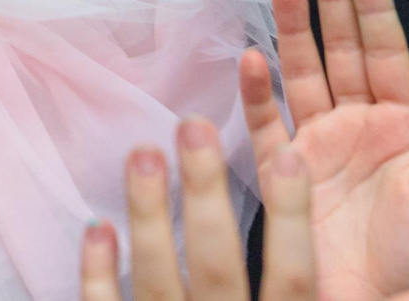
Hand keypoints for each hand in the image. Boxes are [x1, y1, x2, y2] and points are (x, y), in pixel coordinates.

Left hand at [81, 118, 316, 300]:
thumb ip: (310, 289)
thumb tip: (297, 192)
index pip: (294, 276)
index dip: (291, 218)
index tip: (288, 154)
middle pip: (216, 263)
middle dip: (205, 193)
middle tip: (193, 124)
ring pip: (157, 281)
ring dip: (148, 214)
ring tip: (143, 154)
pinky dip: (100, 273)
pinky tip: (98, 227)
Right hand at [241, 0, 408, 300]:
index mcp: (406, 125)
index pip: (387, 52)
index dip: (373, 8)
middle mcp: (361, 124)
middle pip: (340, 49)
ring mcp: (321, 143)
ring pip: (302, 71)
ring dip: (291, 28)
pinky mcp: (286, 170)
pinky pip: (268, 121)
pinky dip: (257, 89)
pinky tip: (250, 55)